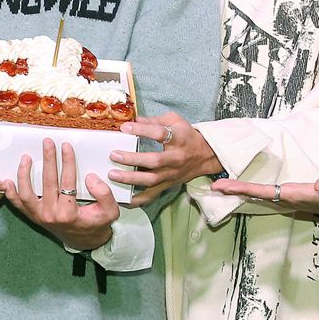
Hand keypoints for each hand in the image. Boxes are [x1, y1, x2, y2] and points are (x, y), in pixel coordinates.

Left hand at [3, 139, 119, 251]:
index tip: (66, 146)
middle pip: (47, 182)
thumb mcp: (110, 212)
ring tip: (26, 158)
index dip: (67, 162)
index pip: (67, 182)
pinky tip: (8, 180)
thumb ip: (104, 194)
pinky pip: (18, 205)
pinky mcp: (33, 217)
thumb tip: (90, 178)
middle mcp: (51, 215)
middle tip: (47, 143)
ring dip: (24, 174)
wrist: (84, 242)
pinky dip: (11, 194)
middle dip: (48, 160)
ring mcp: (39, 216)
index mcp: (68, 213)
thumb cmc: (96, 224)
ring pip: (26, 194)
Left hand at [107, 112, 221, 205]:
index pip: (160, 134)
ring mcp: (172, 174)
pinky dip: (138, 200)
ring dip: (131, 179)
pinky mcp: (168, 185)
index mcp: (179, 139)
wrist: (205, 155)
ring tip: (113, 175)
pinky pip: (152, 195)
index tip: (125, 128)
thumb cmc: (186, 135)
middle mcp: (176, 158)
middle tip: (114, 155)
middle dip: (133, 159)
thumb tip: (135, 120)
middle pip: (155, 161)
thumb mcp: (175, 121)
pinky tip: (124, 200)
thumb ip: (155, 120)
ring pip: (152, 180)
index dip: (142, 130)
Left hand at [210, 173, 318, 215]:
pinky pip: (262, 192)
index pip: (263, 192)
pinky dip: (248, 189)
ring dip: (238, 190)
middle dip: (234, 191)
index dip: (244, 189)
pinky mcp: (284, 195)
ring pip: (256, 195)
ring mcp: (283, 198)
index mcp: (292, 195)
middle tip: (213, 186)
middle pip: (253, 195)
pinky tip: (238, 186)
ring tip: (220, 186)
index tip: (226, 187)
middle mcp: (283, 199)